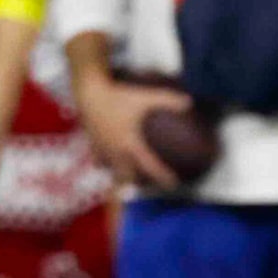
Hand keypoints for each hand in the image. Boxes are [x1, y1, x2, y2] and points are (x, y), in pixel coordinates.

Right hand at [73, 72, 189, 191]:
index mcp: (131, 143)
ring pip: (111, 171)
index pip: (150, 166)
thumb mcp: (145, 97)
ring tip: (128, 179)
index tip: (173, 184)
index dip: (162, 177)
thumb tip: (189, 102)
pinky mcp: (92, 143)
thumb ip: (168, 100)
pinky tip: (110, 162)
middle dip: (136, 183)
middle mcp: (116, 150)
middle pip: (126, 177)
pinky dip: (106, 164)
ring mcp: (102, 148)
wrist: (89, 92)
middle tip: (148, 185)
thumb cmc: (118, 95)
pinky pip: (99, 160)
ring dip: (119, 176)